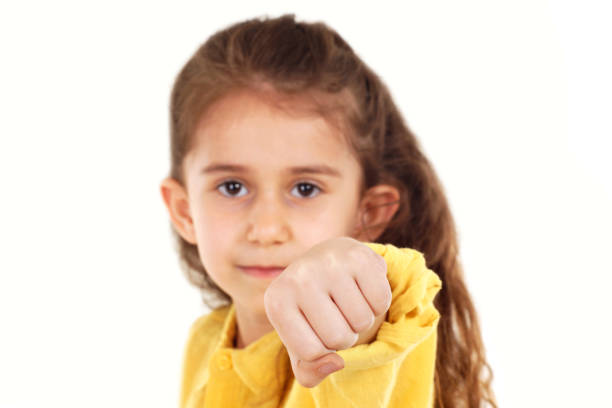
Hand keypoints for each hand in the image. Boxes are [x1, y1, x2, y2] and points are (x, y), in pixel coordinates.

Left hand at [263, 237, 391, 387]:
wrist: (326, 263)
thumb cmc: (311, 312)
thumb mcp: (300, 346)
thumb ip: (309, 372)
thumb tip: (337, 363)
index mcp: (276, 302)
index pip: (311, 353)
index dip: (322, 350)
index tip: (316, 330)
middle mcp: (298, 277)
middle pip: (338, 338)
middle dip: (344, 336)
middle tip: (336, 314)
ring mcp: (328, 263)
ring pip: (362, 321)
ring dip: (361, 321)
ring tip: (347, 302)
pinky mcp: (359, 255)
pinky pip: (381, 301)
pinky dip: (377, 304)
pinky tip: (362, 289)